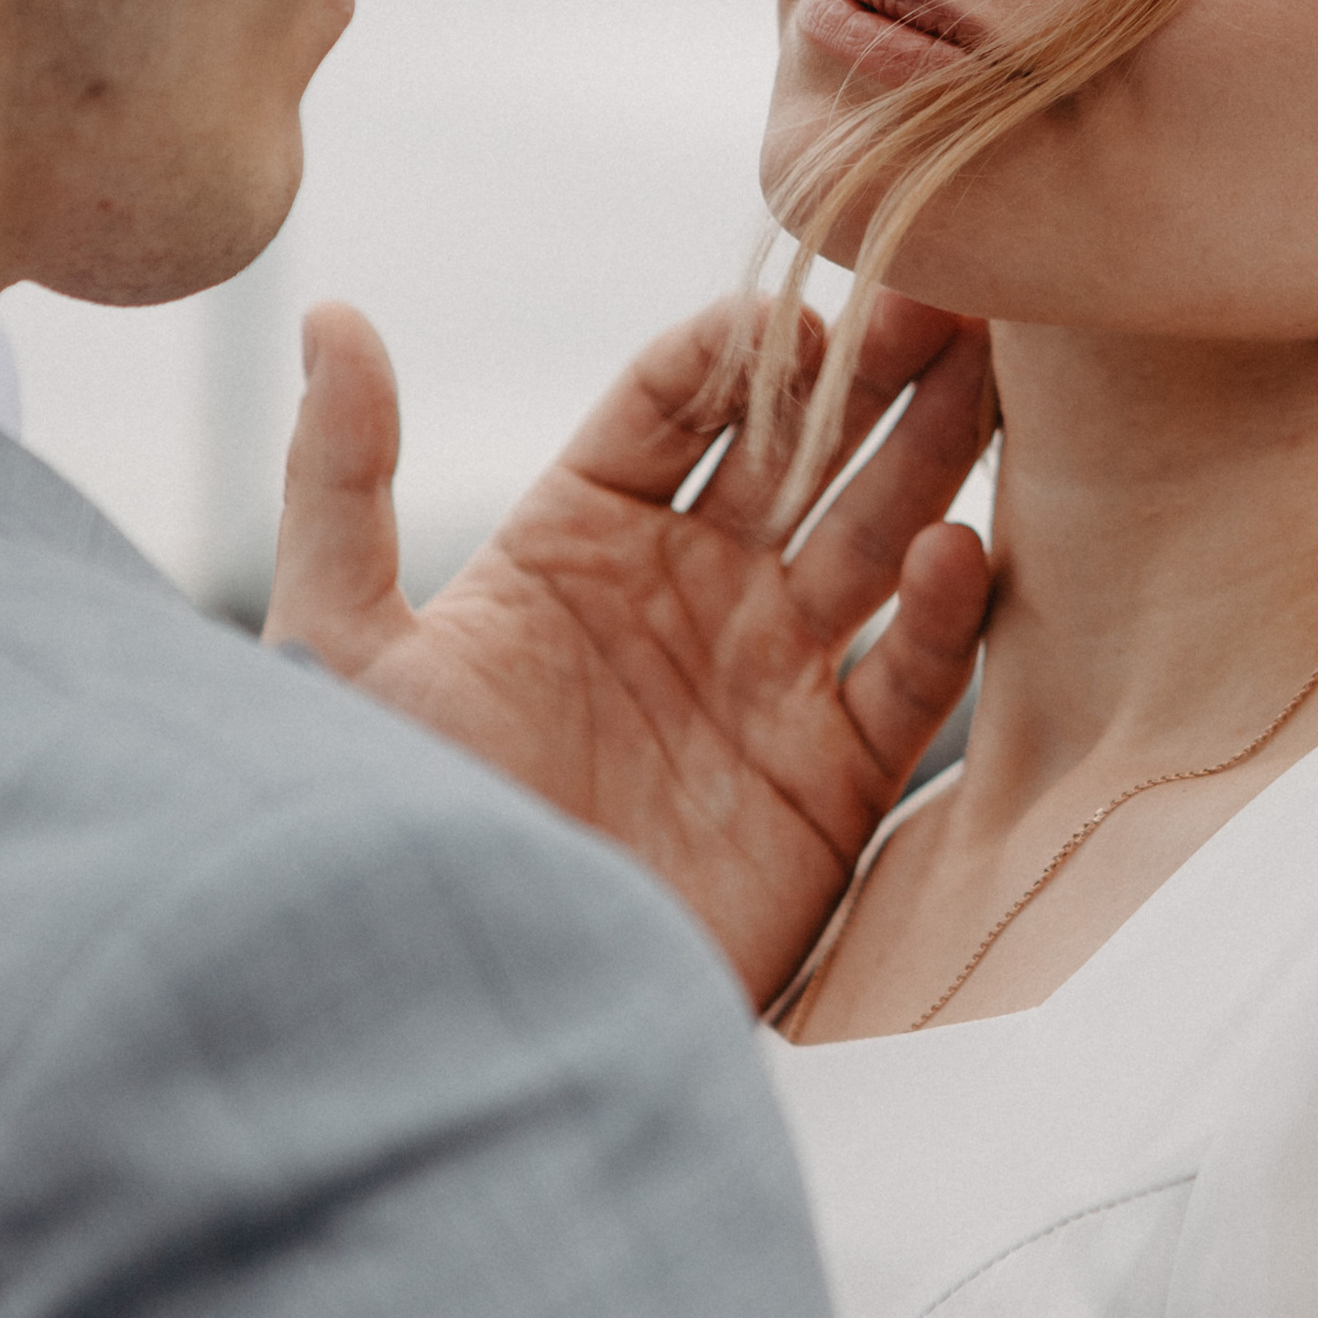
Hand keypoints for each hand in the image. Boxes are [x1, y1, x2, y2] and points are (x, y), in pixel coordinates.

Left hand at [264, 294, 993, 1006]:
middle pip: (799, 451)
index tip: (791, 310)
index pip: (674, 402)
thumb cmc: (390, 830)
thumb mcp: (338, 647)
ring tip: (989, 374)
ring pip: (874, 537)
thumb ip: (341, 481)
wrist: (468, 1023)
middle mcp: (687, 595)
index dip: (737, 347)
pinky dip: (943, 614)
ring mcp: (767, 683)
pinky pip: (909, 680)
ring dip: (933, 454)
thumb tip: (329, 315)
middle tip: (938, 294)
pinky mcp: (830, 784)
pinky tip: (957, 549)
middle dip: (870, 371)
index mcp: (575, 542)